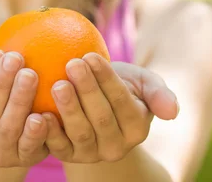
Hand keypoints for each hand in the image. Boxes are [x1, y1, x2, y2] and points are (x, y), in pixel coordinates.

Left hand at [43, 53, 178, 163]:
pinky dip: (49, 132)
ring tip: (57, 83)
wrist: (96, 106)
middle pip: (101, 117)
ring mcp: (92, 154)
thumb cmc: (121, 87)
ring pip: (81, 133)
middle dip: (87, 89)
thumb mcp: (143, 83)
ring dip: (69, 108)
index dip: (106, 79)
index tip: (90, 56)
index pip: (122, 102)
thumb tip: (172, 111)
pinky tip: (39, 113)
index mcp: (137, 127)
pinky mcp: (69, 156)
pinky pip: (58, 147)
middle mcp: (117, 146)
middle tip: (72, 64)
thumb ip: (158, 93)